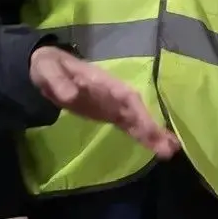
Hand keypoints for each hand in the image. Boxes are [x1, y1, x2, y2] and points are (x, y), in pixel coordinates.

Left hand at [29, 46, 180, 158]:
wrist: (47, 68)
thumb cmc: (49, 66)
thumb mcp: (47, 70)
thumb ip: (58, 81)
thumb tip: (71, 95)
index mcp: (101, 81)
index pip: (123, 95)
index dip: (136, 110)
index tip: (148, 126)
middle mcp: (112, 93)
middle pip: (135, 110)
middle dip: (151, 127)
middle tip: (169, 146)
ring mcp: (112, 104)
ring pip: (136, 120)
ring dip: (153, 135)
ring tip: (170, 152)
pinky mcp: (110, 114)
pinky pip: (130, 126)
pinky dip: (144, 137)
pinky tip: (158, 148)